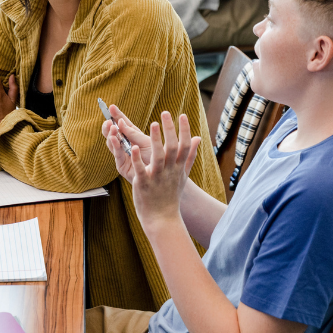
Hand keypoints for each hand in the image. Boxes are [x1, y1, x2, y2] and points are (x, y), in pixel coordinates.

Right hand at [101, 104, 153, 183]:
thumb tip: (121, 122)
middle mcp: (126, 146)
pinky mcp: (122, 166)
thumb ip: (134, 134)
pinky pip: (118, 156)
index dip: (117, 116)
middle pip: (114, 134)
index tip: (111, 107)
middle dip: (109, 127)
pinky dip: (116, 147)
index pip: (123, 125)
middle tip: (108, 121)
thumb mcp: (147, 143)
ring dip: (111, 135)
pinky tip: (116, 139)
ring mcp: (123, 156)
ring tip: (112, 128)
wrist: (165, 178)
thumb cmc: (160, 159)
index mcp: (134, 138)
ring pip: (113, 144)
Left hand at [128, 112, 199, 228]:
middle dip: (170, 130)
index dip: (184, 130)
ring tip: (153, 124)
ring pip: (158, 157)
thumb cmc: (171, 195)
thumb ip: (190, 155)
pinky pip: (141, 170)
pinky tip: (134, 147)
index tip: (182, 115)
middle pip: (173, 148)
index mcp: (178, 167)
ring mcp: (157, 178)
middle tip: (165, 112)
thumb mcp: (183, 175)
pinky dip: (138, 159)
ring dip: (155, 140)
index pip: (184, 146)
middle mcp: (170, 171)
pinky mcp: (144, 184)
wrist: (162, 219)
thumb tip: (198, 138)